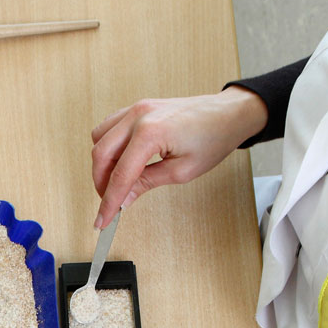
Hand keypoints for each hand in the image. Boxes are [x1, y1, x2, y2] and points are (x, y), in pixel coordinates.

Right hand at [88, 86, 267, 227]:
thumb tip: (124, 198)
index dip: (109, 201)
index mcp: (150, 132)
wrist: (228, 114)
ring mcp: (136, 108)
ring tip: (116, 182)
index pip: (120, 174)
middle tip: (110, 203)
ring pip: (99, 138)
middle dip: (101, 183)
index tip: (103, 219)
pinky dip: (108, 146)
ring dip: (102, 163)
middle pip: (100, 154)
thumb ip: (147, 183)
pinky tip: (120, 160)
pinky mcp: (138, 108)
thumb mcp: (182, 171)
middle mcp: (138, 116)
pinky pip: (109, 126)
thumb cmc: (214, 137)